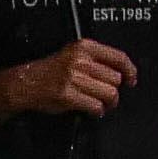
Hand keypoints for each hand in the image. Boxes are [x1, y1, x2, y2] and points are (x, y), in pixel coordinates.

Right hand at [16, 38, 135, 118]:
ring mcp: (74, 78)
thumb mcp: (74, 55)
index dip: (130, 71)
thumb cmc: (51, 70)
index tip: (131, 80)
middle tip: (108, 96)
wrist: (26, 82)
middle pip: (116, 79)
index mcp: (84, 47)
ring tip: (101, 104)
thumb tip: (123, 72)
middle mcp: (80, 60)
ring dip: (108, 103)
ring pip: (110, 93)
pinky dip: (98, 111)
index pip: (119, 57)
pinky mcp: (68, 95)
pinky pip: (96, 106)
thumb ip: (97, 59)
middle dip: (114, 91)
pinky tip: (93, 110)